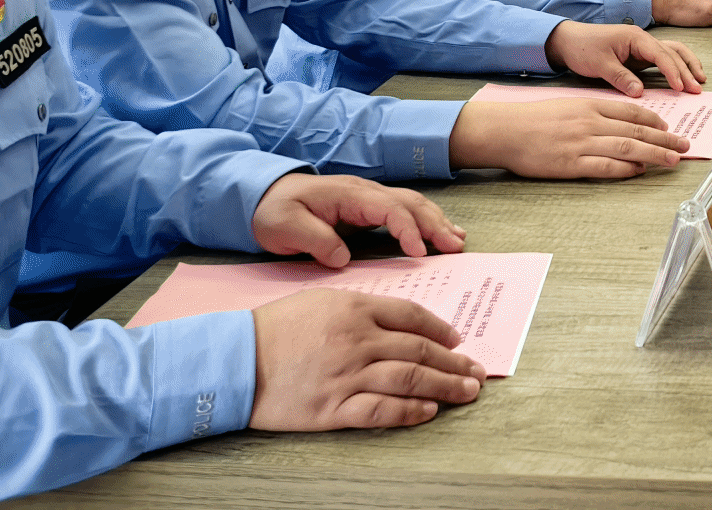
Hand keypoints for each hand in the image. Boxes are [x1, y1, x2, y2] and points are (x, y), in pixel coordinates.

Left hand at [251, 175, 466, 268]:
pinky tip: (439, 231)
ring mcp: (369, 198)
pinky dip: (426, 220)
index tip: (419, 254)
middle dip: (435, 224)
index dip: (408, 230)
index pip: (390, 209)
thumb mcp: (286, 227)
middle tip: (456, 247)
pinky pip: (405, 210)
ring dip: (436, 221)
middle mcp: (366, 192)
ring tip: (457, 240)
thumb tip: (344, 258)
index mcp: (350, 196)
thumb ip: (316, 240)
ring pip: (412, 204)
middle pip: (410, 203)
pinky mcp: (368, 207)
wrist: (262, 194)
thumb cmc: (274, 211)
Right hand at [251, 289, 483, 431]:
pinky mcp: (333, 409)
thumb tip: (400, 321)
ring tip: (468, 392)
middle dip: (455, 361)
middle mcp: (358, 340)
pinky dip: (409, 411)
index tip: (458, 339)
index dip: (441, 329)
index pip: (412, 316)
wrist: (234, 361)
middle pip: (419, 349)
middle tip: (478, 371)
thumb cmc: (275, 328)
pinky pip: (381, 411)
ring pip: (409, 379)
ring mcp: (347, 376)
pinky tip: (429, 411)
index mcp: (355, 308)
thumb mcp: (321, 300)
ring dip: (445, 386)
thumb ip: (361, 308)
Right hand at [449, 96, 689, 177]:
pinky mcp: (571, 164)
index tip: (669, 128)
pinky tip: (639, 170)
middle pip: (636, 129)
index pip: (631, 111)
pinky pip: (605, 166)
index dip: (655, 120)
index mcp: (590, 105)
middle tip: (685, 145)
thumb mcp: (567, 106)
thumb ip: (593, 114)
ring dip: (654, 153)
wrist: (505, 131)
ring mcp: (582, 143)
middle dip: (665, 138)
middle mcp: (590, 122)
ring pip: (627, 147)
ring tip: (673, 159)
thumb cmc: (533, 119)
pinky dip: (625, 169)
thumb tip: (619, 125)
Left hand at [544, 20, 704, 92]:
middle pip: (672, 52)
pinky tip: (683, 77)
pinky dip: (676, 66)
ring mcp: (642, 47)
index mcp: (635, 38)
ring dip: (687, 65)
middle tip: (697, 89)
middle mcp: (643, 40)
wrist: (569, 40)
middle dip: (686, 70)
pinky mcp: (639, 55)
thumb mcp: (600, 64)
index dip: (673, 71)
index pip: (661, 54)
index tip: (680, 87)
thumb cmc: (583, 48)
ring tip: (699, 80)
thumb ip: (621, 78)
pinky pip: (663, 59)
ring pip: (672, 52)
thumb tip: (640, 93)